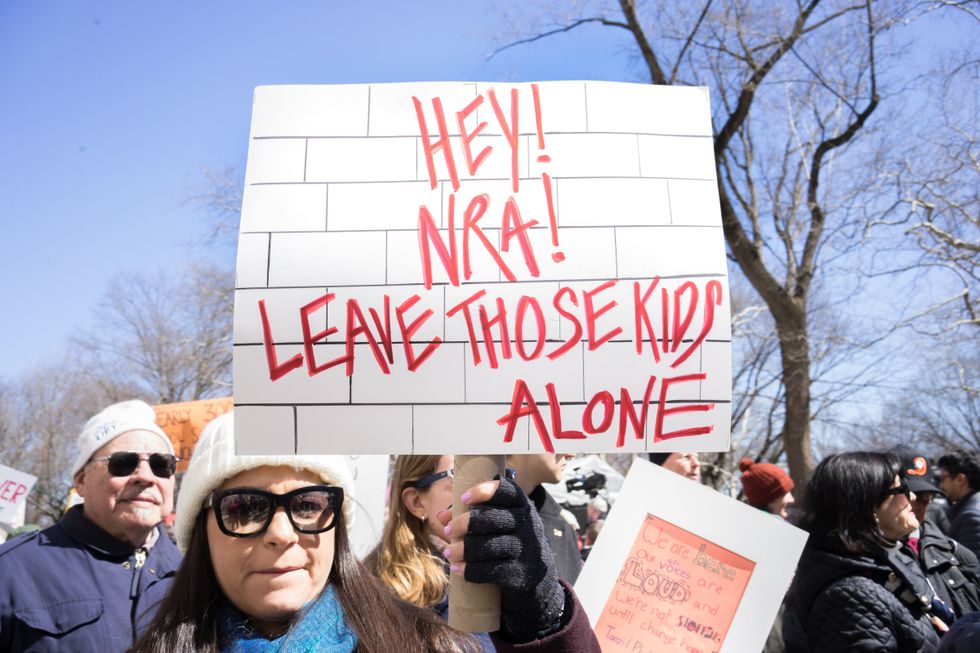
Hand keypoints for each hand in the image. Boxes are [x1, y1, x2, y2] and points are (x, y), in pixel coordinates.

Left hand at [439, 476, 565, 639]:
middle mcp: (527, 524)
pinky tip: (456, 569)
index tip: (463, 498)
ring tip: (447, 553)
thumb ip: (471, 515)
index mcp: (521, 505)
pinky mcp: (520, 572)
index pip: (506, 490)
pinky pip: (491, 570)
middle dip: (463, 524)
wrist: (537, 575)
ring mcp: (526, 549)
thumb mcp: (499, 522)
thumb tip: (441, 515)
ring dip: (462, 549)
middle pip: (492, 518)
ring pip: (489, 546)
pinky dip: (469, 570)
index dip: (483, 491)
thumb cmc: (509, 539)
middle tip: (447, 530)